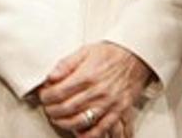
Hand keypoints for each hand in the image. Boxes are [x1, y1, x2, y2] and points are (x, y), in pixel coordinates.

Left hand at [38, 42, 153, 136]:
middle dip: (52, 110)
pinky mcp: (119, 109)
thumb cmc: (111, 53)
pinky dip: (88, 134)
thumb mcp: (85, 51)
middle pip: (66, 108)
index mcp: (87, 75)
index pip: (58, 93)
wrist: (137, 55)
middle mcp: (98, 90)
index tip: (45, 95)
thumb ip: (66, 64)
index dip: (46, 96)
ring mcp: (109, 102)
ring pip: (80, 121)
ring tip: (60, 119)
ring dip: (64, 123)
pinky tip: (79, 133)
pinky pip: (102, 128)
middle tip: (49, 108)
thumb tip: (50, 77)